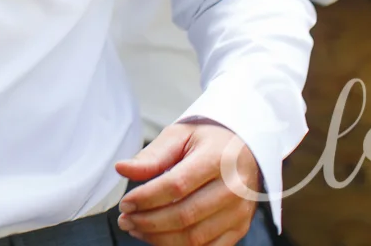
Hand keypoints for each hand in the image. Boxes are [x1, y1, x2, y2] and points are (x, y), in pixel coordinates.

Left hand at [114, 121, 261, 245]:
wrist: (247, 149)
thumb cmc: (209, 141)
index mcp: (217, 159)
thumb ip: (152, 155)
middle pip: (184, 215)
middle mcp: (233, 188)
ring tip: (136, 228)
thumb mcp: (180, 135)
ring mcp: (239, 212)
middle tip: (125, 219)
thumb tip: (122, 169)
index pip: (177, 185)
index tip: (125, 203)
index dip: (146, 198)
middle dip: (148, 222)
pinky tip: (158, 237)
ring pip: (195, 237)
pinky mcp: (240, 228)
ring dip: (159, 238)